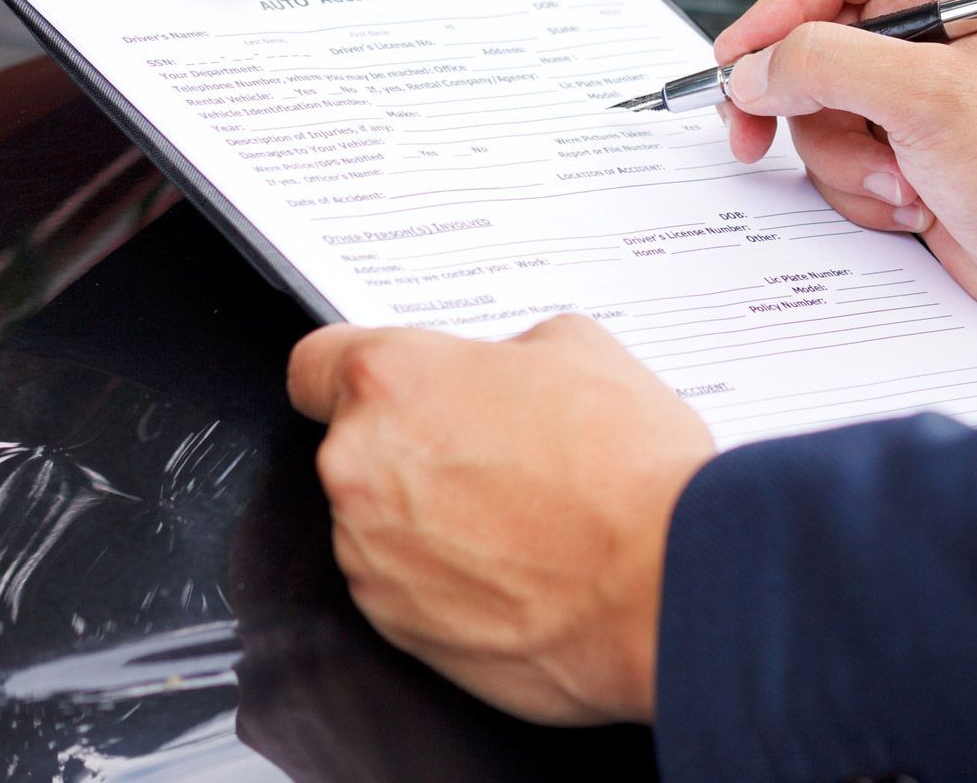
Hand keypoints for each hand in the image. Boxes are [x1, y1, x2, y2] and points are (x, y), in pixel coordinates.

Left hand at [287, 313, 714, 724]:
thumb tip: (498, 374)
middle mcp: (358, 469)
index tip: (384, 386)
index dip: (353, 372)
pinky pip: (406, 587)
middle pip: (359, 446)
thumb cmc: (627, 468)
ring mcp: (371, 558)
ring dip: (432, 516)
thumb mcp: (579, 347)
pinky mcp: (397, 630)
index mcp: (391, 382)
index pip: (315, 364)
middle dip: (418, 445)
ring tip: (523, 514)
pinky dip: (448, 579)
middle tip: (500, 450)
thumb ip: (505, 352)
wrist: (661, 587)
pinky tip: (519, 566)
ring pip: (382, 521)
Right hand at [716, 0, 976, 362]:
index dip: (777, 5)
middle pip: (800, 39)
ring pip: (808, 109)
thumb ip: (827, 67)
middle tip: (757, 135)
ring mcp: (900, 92)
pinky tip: (914, 202)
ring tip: (903, 179)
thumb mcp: (928, 99)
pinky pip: (828, 158)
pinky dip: (859, 189)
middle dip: (802, 105)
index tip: (746, 61)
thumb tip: (753, 70)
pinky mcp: (892, 148)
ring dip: (843, 159)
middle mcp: (917, 29)